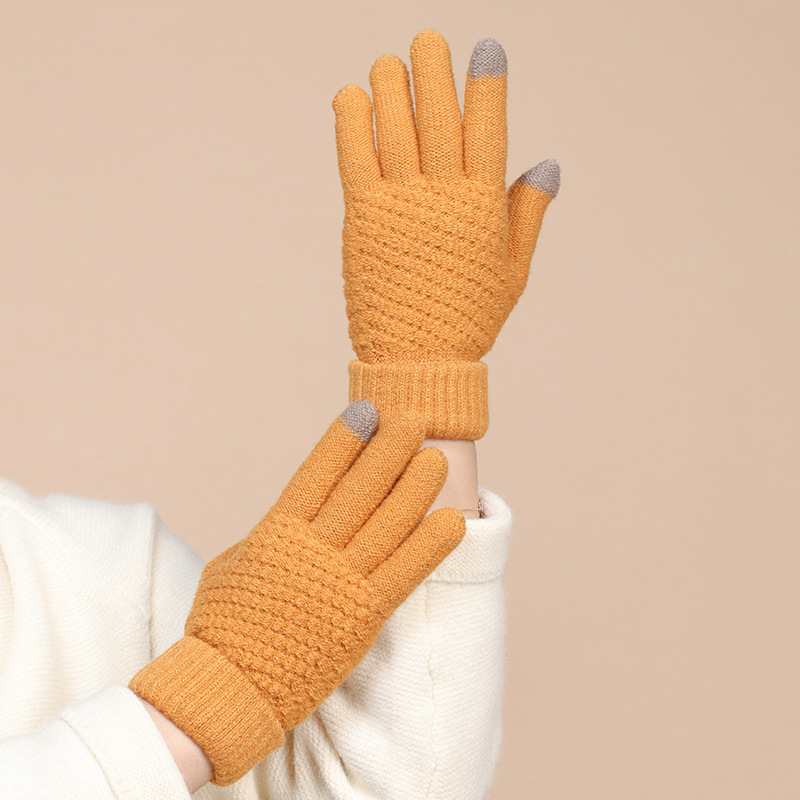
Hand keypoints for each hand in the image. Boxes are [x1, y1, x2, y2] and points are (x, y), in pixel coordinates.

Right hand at [130, 401, 464, 784]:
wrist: (228, 688)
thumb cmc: (223, 627)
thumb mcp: (230, 567)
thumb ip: (262, 539)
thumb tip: (279, 523)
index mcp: (277, 532)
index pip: (317, 473)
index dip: (344, 439)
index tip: (368, 410)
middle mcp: (313, 549)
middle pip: (360, 490)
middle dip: (389, 451)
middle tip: (414, 421)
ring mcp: (340, 581)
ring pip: (387, 524)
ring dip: (416, 489)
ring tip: (436, 459)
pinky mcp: (363, 616)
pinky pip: (404, 573)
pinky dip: (430, 545)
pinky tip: (452, 520)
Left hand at [333, 30, 559, 439]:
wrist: (419, 361)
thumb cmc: (469, 317)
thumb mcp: (513, 269)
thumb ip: (529, 212)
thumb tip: (550, 161)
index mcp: (484, 207)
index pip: (488, 131)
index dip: (487, 87)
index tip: (486, 49)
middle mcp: (443, 198)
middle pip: (438, 119)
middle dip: (433, 73)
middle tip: (427, 39)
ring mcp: (401, 206)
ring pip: (396, 130)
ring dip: (390, 89)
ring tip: (387, 62)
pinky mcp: (364, 219)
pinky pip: (355, 158)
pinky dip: (352, 123)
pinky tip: (352, 96)